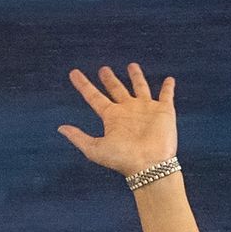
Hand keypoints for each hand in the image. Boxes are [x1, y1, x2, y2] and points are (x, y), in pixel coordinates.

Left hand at [57, 62, 176, 175]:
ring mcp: (146, 110)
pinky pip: (166, 95)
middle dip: (109, 79)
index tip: (73, 73)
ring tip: (132, 65)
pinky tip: (169, 80)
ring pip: (140, 87)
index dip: (83, 85)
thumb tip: (60, 128)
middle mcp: (128, 111)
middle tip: (103, 69)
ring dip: (136, 77)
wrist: (149, 166)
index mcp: (112, 117)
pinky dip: (168, 87)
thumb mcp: (95, 149)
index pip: (94, 97)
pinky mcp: (164, 111)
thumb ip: (78, 137)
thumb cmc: (122, 159)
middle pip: (116, 89)